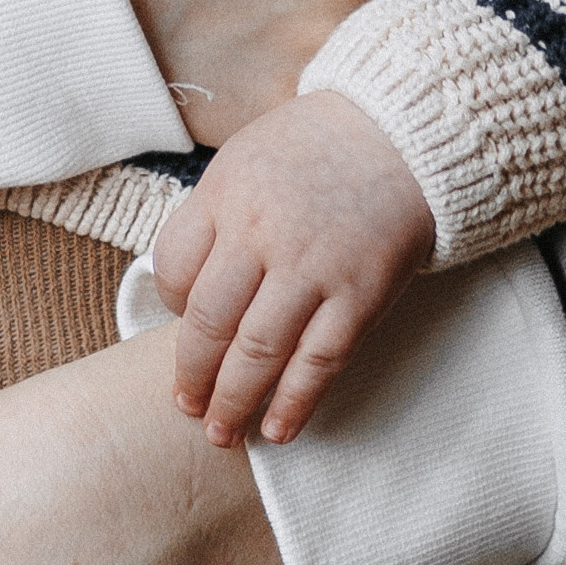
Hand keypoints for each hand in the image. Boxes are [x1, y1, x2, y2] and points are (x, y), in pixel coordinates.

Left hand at [153, 91, 434, 446]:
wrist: (398, 132)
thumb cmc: (312, 148)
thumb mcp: (244, 159)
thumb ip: (213, 218)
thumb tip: (185, 292)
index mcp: (225, 192)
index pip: (172, 266)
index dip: (168, 306)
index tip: (176, 325)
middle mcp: (261, 232)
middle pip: (208, 322)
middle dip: (193, 376)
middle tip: (187, 406)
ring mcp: (312, 266)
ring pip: (258, 352)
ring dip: (234, 402)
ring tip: (223, 432)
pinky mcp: (359, 294)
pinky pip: (318, 362)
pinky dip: (294, 402)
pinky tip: (278, 428)